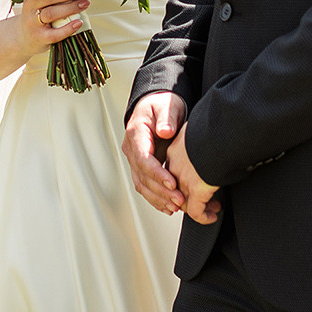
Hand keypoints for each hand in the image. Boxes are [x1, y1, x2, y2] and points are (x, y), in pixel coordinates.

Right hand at [11, 0, 90, 58]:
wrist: (25, 39)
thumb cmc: (40, 16)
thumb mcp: (45, 3)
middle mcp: (30, 7)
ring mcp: (33, 23)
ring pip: (50, 13)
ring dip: (70, 7)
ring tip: (85, 4)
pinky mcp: (40, 37)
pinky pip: (54, 33)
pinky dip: (68, 28)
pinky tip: (78, 23)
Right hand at [122, 91, 186, 213]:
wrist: (157, 106)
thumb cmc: (162, 104)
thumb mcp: (167, 106)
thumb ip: (166, 118)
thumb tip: (165, 131)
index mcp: (136, 133)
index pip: (143, 158)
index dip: (157, 173)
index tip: (172, 183)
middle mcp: (132, 148)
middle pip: (142, 176)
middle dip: (161, 191)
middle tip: (179, 200)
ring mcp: (135, 159)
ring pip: (142, 185)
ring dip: (158, 198)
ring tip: (176, 206)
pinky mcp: (142, 167)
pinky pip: (145, 186)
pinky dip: (156, 198)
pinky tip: (168, 207)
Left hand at [167, 132, 221, 224]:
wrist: (226, 128)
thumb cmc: (221, 125)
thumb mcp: (206, 130)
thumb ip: (203, 140)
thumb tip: (214, 144)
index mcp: (177, 147)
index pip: (174, 170)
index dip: (186, 179)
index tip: (199, 182)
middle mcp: (176, 163)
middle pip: (176, 187)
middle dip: (191, 196)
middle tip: (205, 200)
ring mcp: (183, 177)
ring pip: (184, 201)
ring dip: (199, 207)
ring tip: (213, 208)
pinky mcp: (196, 189)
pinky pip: (195, 211)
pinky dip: (203, 217)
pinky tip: (211, 217)